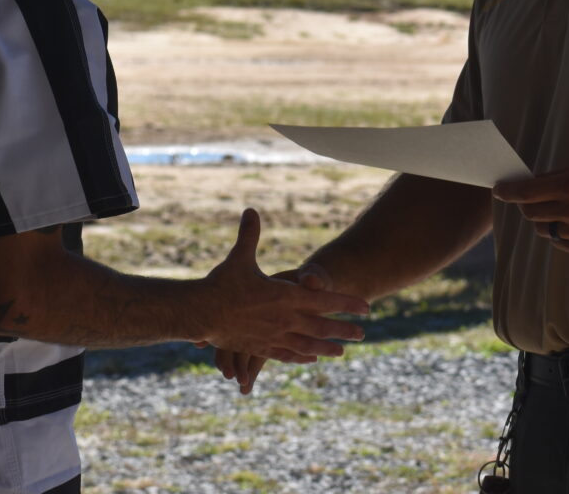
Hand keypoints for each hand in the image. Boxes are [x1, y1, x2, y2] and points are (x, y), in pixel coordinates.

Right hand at [201, 211, 365, 369]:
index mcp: (285, 296)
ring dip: (326, 348)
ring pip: (307, 345)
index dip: (347, 304)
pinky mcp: (261, 347)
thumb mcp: (239, 258)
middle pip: (322, 327)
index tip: (367, 308)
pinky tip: (309, 358)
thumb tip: (251, 210)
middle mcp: (285, 319)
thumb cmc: (220, 285)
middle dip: (344, 329)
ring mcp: (274, 336)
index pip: (325, 301)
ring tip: (341, 352)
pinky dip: (301, 356)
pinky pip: (286, 354)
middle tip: (362, 334)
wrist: (201, 314)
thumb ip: (249, 235)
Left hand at [492, 165, 568, 256]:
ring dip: (543, 219)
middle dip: (525, 205)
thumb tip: (526, 185)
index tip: (499, 190)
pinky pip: (558, 242)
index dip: (508, 191)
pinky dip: (558, 232)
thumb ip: (552, 179)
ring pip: (542, 229)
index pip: (526, 192)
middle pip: (530, 213)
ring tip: (557, 210)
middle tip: (529, 199)